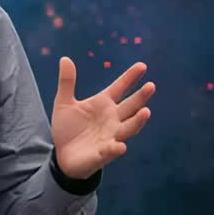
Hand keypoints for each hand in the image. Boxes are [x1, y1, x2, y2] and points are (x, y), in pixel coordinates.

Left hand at [52, 57, 154, 179]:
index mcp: (104, 104)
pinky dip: (116, 148)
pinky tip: (120, 146)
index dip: (130, 77)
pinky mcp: (104, 153)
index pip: (120, 87)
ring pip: (129, 128)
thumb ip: (67, 82)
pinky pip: (112, 150)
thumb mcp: (64, 103)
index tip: (142, 65)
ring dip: (137, 121)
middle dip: (141, 97)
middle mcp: (113, 119)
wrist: (62, 156)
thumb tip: (65, 58)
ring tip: (146, 112)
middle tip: (151, 86)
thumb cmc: (68, 129)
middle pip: (131, 106)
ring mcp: (111, 136)